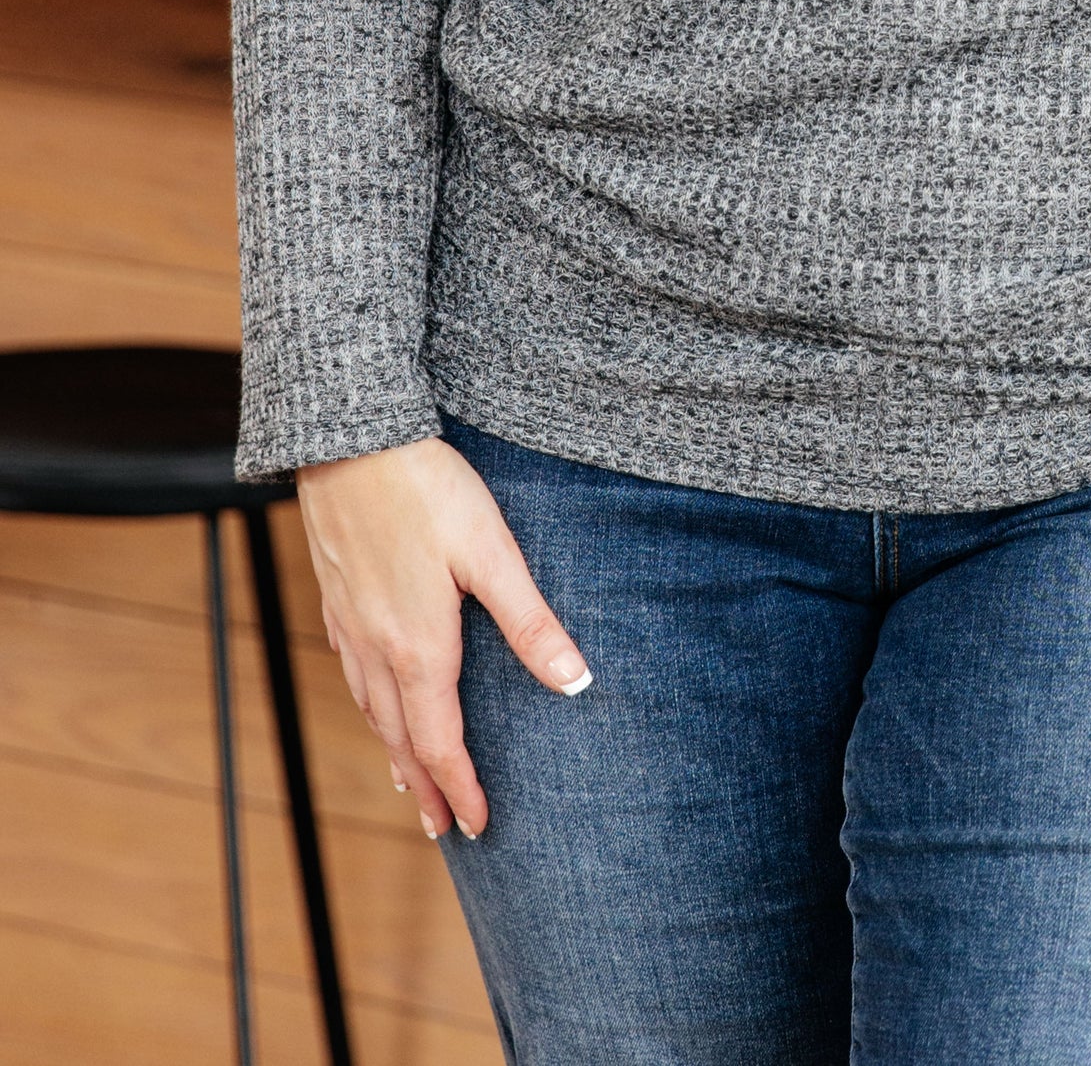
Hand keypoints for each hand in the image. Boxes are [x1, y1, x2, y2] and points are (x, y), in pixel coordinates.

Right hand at [296, 435, 589, 841]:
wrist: (348, 440)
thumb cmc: (425, 487)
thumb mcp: (491, 552)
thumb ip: (530, 621)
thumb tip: (574, 683)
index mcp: (420, 647)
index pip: (440, 741)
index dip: (460, 787)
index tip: (477, 827)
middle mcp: (377, 647)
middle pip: (401, 737)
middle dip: (425, 787)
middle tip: (442, 830)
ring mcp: (350, 622)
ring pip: (371, 706)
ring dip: (393, 750)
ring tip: (409, 780)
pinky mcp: (336, 594)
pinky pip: (351, 669)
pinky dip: (368, 701)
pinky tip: (373, 694)